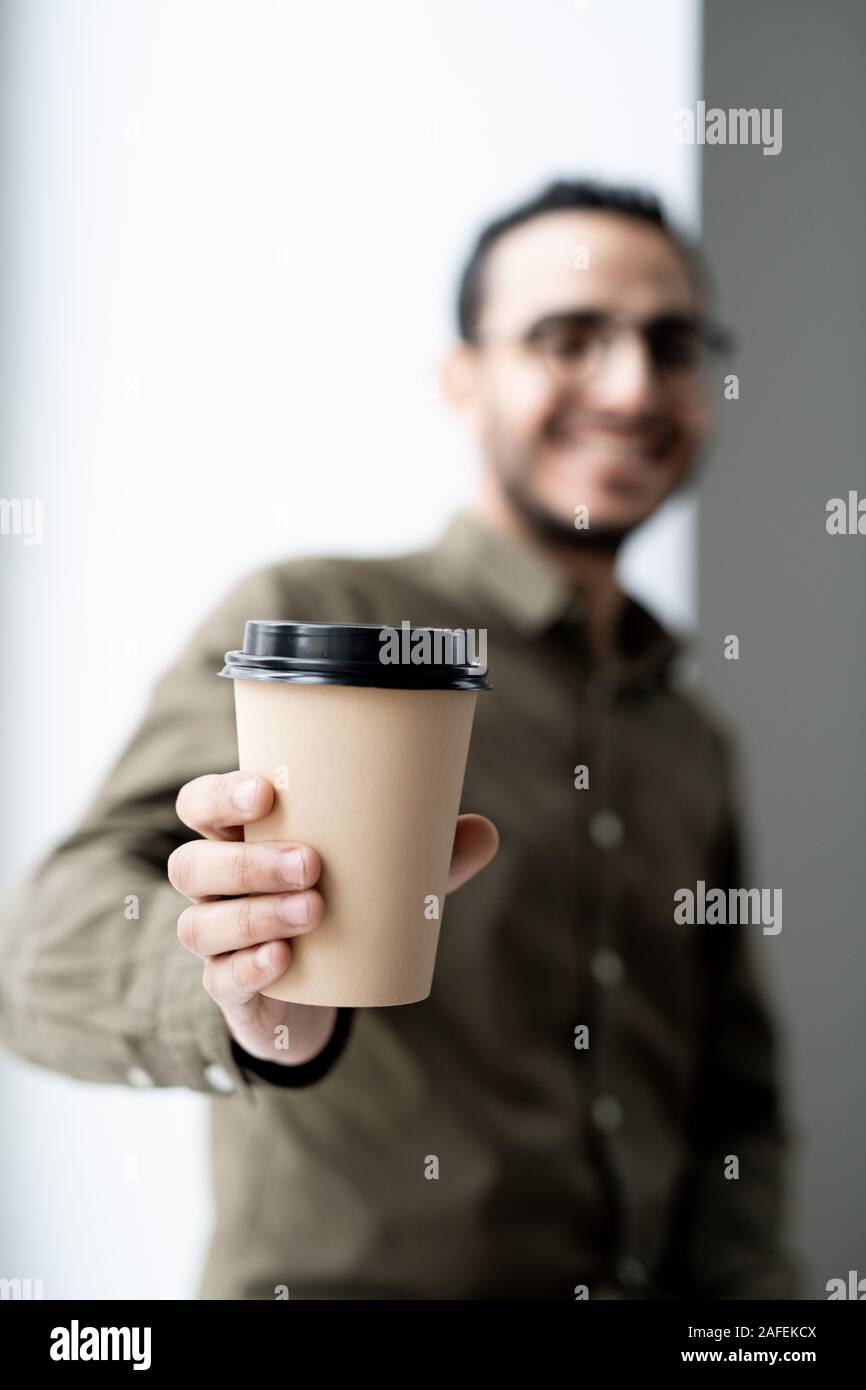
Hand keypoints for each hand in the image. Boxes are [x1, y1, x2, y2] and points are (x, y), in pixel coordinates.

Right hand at [169, 771, 498, 1066]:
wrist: (320, 992)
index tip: (266, 792)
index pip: (199, 805)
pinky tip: (284, 960)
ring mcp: (213, 940)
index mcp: (238, 838)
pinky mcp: (228, 990)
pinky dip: (249, 967)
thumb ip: (428, 855)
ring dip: (255, 915)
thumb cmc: (341, 904)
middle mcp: (213, 886)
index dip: (219, 795)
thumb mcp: (381, 877)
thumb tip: (485, 830)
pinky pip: (221, 979)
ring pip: (201, 923)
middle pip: (192, 863)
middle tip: (311, 863)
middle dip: (248, 862)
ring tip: (313, 909)